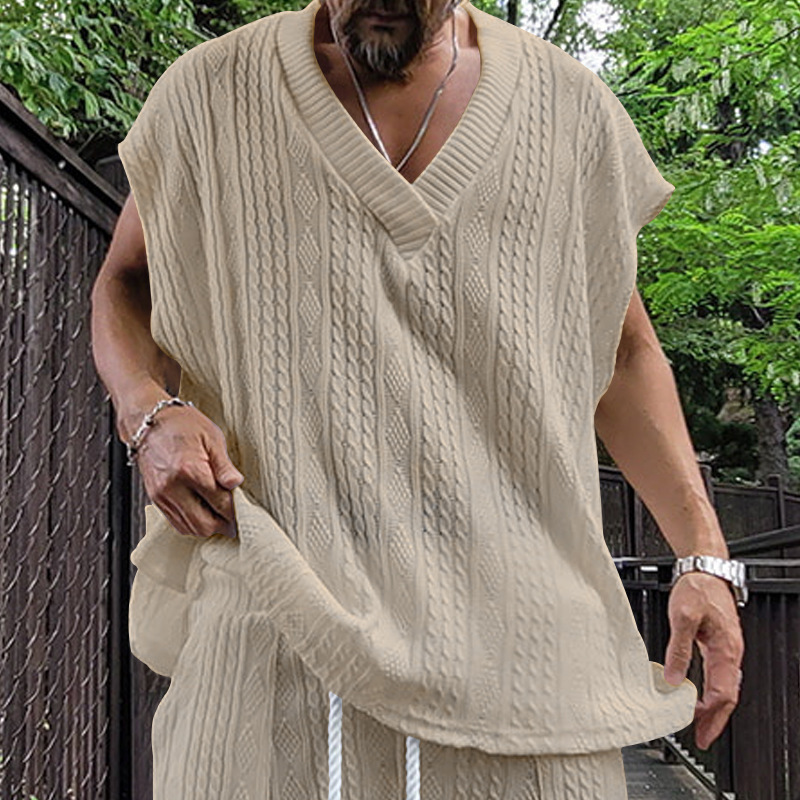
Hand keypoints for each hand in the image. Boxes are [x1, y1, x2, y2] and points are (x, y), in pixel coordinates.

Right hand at [133, 403, 244, 539]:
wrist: (148, 422)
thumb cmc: (181, 424)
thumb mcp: (212, 438)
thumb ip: (224, 465)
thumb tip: (236, 484)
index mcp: (190, 470)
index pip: (219, 503)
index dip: (235, 511)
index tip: (244, 512)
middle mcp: (172, 487)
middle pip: (204, 523)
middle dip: (223, 524)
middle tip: (236, 519)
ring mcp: (161, 496)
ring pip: (190, 528)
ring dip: (208, 526)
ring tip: (221, 516)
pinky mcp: (155, 499)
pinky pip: (177, 523)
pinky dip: (193, 524)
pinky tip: (204, 514)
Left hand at [663, 571, 744, 750]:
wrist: (706, 569)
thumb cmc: (698, 588)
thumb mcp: (683, 617)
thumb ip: (679, 649)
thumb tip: (674, 678)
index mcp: (726, 649)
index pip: (722, 693)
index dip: (711, 715)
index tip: (700, 729)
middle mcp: (731, 652)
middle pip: (728, 695)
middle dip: (716, 720)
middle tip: (703, 738)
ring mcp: (727, 649)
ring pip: (725, 686)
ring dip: (714, 707)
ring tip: (700, 722)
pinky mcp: (720, 643)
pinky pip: (720, 674)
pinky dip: (712, 690)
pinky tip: (701, 695)